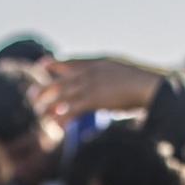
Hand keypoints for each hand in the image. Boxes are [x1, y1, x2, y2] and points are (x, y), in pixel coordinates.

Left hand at [33, 57, 167, 122]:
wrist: (154, 86)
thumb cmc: (145, 84)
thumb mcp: (125, 73)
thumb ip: (112, 76)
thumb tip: (109, 83)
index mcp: (100, 62)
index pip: (73, 62)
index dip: (55, 63)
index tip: (41, 64)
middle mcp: (92, 71)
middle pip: (62, 79)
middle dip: (45, 88)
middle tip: (30, 95)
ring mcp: (92, 84)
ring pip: (63, 94)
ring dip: (49, 104)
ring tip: (38, 113)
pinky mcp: (95, 99)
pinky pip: (74, 108)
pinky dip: (64, 115)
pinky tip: (55, 122)